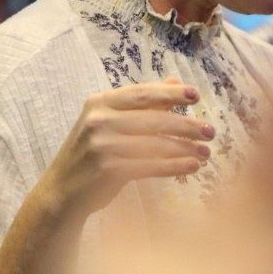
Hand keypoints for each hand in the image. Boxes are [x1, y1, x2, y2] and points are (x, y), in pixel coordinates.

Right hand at [38, 76, 214, 220]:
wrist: (62, 192)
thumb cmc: (93, 153)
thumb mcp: (111, 122)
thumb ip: (144, 103)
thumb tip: (175, 80)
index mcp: (100, 102)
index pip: (142, 93)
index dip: (171, 94)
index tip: (196, 96)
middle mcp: (99, 120)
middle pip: (152, 119)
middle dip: (185, 125)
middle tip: (211, 131)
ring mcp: (101, 145)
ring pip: (154, 144)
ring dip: (185, 148)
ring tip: (206, 152)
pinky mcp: (107, 169)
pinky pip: (149, 166)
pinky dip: (174, 166)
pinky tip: (192, 167)